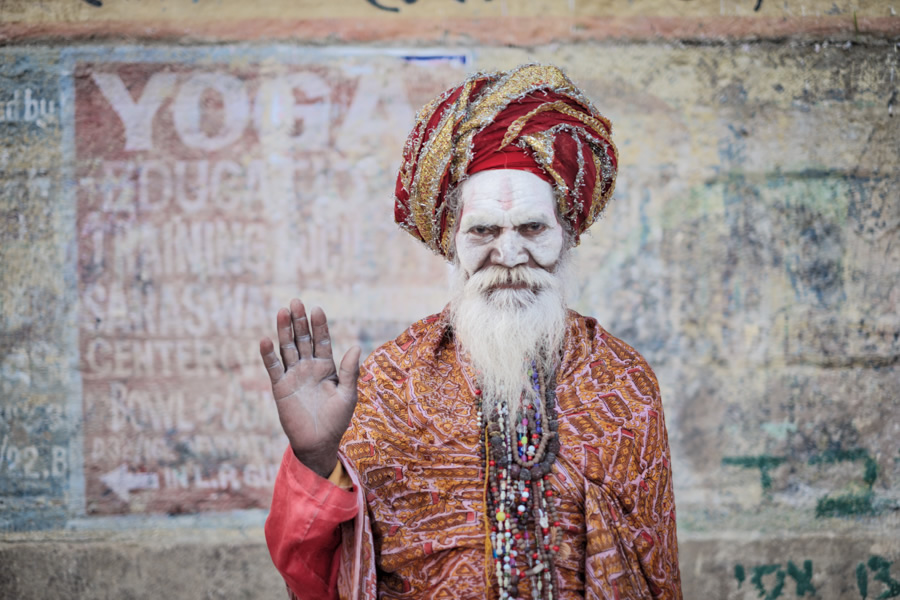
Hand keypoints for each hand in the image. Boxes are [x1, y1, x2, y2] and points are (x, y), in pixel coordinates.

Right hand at [259, 299, 360, 477]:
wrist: (318, 443)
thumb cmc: (337, 420)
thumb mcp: (347, 395)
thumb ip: (349, 371)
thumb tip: (355, 346)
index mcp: (327, 367)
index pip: (322, 341)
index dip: (319, 326)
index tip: (317, 309)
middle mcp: (309, 367)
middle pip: (303, 339)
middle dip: (300, 321)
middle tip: (295, 302)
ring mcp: (293, 375)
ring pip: (287, 348)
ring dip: (284, 331)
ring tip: (282, 311)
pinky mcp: (280, 387)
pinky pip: (273, 368)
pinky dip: (268, 355)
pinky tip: (265, 340)